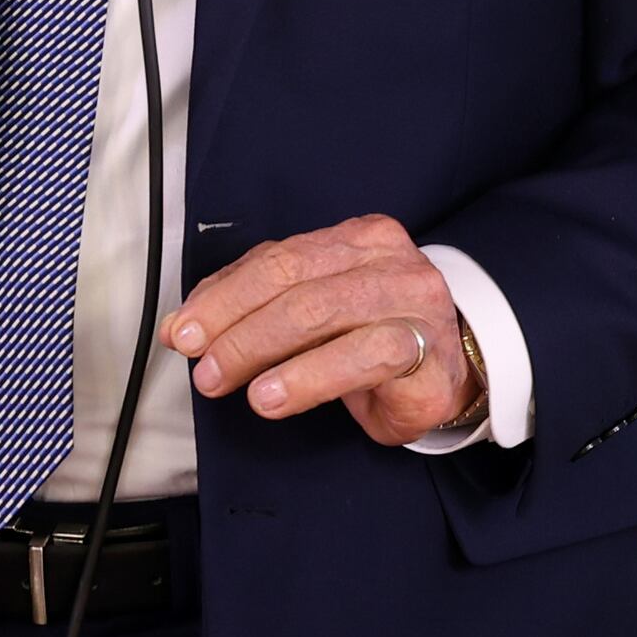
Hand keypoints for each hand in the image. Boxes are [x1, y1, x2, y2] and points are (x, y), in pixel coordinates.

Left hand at [166, 217, 483, 444]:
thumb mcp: (318, 310)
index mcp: (360, 239)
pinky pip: (363, 357)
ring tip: (227, 382)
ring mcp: (413, 303)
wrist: (454, 375)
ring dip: (260, 349)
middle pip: (294, 283)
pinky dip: (307, 377)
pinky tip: (274, 397)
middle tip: (201, 363)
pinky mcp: (427, 353)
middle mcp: (390, 261)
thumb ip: (261, 304)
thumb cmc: (378, 339)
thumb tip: (187, 322)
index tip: (183, 330)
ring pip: (322, 312)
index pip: (278, 258)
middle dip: (234, 325)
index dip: (222, 295)